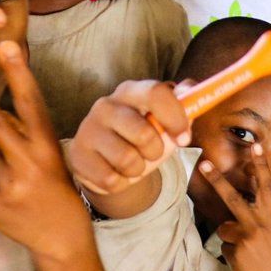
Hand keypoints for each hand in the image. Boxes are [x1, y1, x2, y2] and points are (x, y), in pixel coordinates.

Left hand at [0, 41, 91, 260]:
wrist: (62, 236)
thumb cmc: (51, 183)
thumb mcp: (44, 152)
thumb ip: (17, 132)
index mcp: (47, 143)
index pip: (30, 101)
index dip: (18, 72)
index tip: (6, 44)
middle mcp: (30, 161)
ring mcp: (10, 184)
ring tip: (5, 163)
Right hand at [68, 80, 189, 195]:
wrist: (106, 160)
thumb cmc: (141, 136)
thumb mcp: (163, 120)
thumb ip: (183, 103)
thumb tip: (193, 88)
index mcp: (130, 91)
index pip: (155, 93)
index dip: (175, 117)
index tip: (184, 137)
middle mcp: (106, 105)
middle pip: (144, 132)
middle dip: (156, 151)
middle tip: (152, 152)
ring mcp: (88, 129)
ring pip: (127, 160)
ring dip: (138, 169)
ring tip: (132, 163)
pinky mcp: (78, 155)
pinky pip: (110, 179)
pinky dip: (121, 182)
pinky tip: (116, 172)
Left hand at [201, 146, 270, 270]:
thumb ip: (258, 221)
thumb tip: (233, 217)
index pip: (266, 186)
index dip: (261, 165)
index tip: (256, 145)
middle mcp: (259, 224)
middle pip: (232, 197)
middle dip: (216, 179)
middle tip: (203, 163)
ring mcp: (246, 238)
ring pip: (224, 228)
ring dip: (231, 239)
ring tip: (248, 253)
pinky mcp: (235, 252)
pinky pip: (225, 247)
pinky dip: (232, 254)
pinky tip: (245, 264)